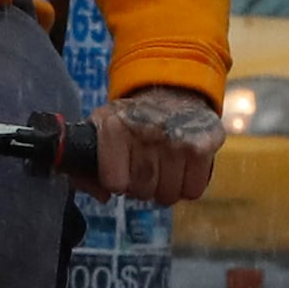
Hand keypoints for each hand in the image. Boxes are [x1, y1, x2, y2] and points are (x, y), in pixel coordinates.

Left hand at [96, 86, 221, 204]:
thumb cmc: (132, 119)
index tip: (121, 170)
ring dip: (165, 188)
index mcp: (115, 127)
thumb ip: (85, 167)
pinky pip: (193, 191)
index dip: (118, 182)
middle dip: (142, 188)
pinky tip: (181, 167)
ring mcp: (178, 140)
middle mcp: (147, 132)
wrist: (172, 91)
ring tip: (163, 166)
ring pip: (168, 196)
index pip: (114, 183)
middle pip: (142, 192)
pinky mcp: (203, 147)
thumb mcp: (100, 130)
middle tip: (144, 169)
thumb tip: (102, 196)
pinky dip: (187, 186)